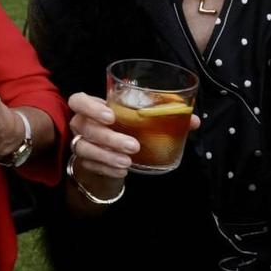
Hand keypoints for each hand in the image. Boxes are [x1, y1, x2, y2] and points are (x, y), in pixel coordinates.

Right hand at [64, 91, 199, 209]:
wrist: (110, 156)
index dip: (89, 107)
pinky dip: (107, 168)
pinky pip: (91, 165)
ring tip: (128, 161)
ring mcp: (81, 143)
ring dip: (107, 155)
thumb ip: (165, 117)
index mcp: (94, 107)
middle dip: (109, 137)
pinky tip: (122, 170)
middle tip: (133, 145)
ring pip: (84, 147)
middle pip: (85, 126)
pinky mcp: (84, 162)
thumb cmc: (126, 130)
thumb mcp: (142, 121)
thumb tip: (192, 121)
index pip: (78, 100)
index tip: (110, 116)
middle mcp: (82, 124)